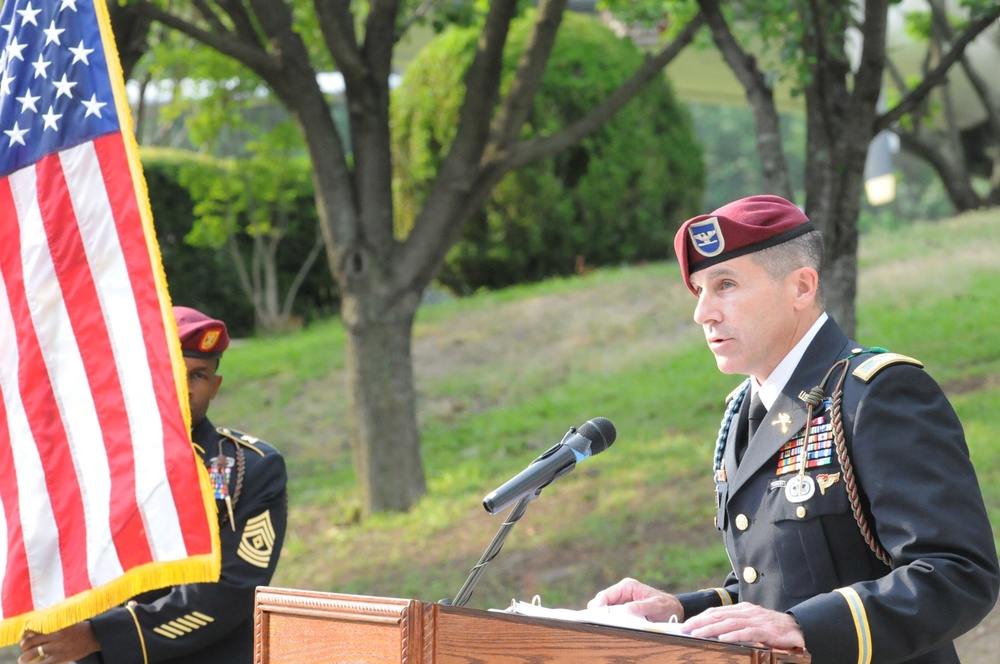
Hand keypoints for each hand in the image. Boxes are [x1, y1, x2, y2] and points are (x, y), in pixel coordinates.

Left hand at [19, 623, 100, 663]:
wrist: (94, 636)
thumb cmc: (79, 629)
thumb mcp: (66, 623)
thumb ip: (54, 625)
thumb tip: (38, 630)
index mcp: (54, 626)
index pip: (34, 629)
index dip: (25, 634)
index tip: (23, 637)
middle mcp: (54, 636)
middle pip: (32, 641)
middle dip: (24, 646)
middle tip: (23, 649)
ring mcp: (57, 647)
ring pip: (34, 652)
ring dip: (25, 657)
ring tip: (22, 660)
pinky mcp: (60, 657)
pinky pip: (44, 663)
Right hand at [587, 577, 682, 622]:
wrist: (671, 611)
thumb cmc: (665, 605)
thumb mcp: (657, 606)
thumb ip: (642, 607)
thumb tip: (627, 609)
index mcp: (628, 586)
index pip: (608, 594)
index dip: (600, 603)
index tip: (597, 613)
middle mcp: (621, 593)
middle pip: (602, 602)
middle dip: (599, 611)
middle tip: (599, 621)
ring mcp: (620, 602)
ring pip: (604, 610)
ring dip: (604, 617)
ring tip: (604, 625)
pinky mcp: (621, 612)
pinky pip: (611, 617)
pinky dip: (609, 622)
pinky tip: (611, 627)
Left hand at [681, 602, 805, 649]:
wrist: (798, 628)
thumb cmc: (772, 627)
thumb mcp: (751, 623)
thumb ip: (736, 625)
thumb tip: (716, 632)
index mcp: (742, 608)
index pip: (717, 611)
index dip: (700, 617)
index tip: (687, 624)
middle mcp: (747, 611)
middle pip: (719, 615)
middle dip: (700, 622)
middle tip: (685, 628)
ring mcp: (756, 620)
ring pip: (729, 623)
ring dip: (711, 629)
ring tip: (697, 634)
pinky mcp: (766, 630)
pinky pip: (747, 633)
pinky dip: (733, 636)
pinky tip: (722, 639)